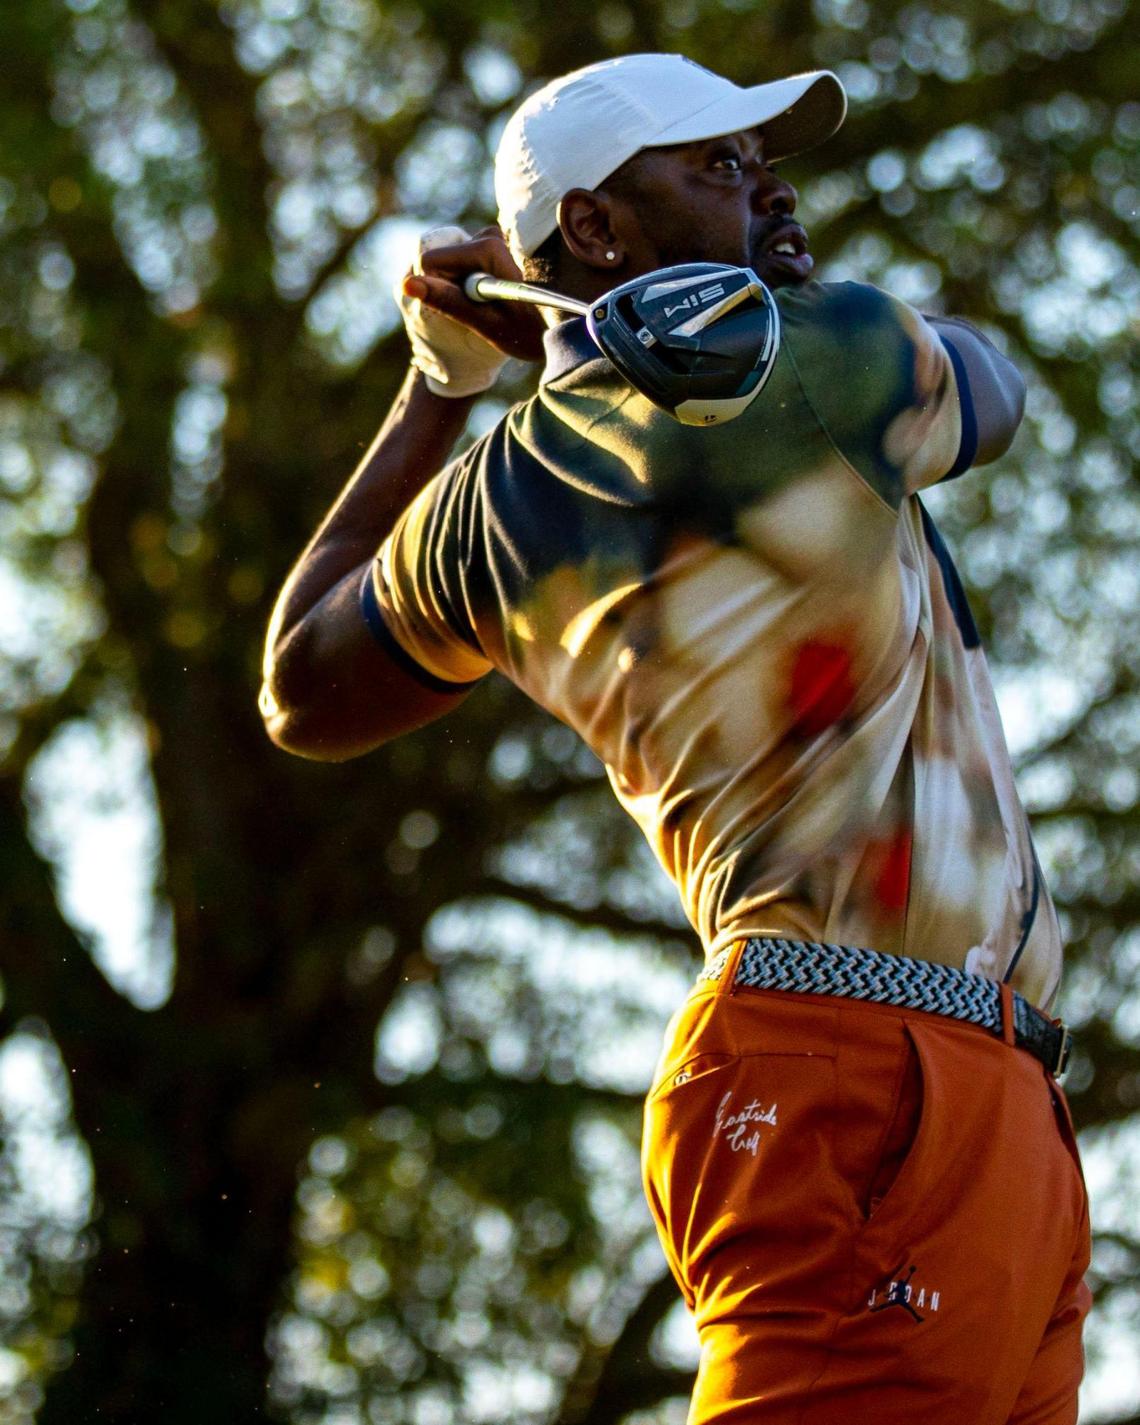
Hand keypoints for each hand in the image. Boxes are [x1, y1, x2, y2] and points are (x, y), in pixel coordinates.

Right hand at [399, 226, 546, 372]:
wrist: (562, 328)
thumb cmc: (528, 333)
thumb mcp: (485, 324)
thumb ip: (447, 302)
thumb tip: (408, 284)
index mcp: (487, 248)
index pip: (431, 263)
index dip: (443, 291)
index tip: (474, 308)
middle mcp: (491, 234)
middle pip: (442, 260)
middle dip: (455, 287)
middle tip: (489, 309)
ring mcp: (493, 237)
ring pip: (452, 262)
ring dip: (467, 287)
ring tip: (497, 304)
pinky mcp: (493, 243)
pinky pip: (464, 262)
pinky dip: (474, 281)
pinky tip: (498, 295)